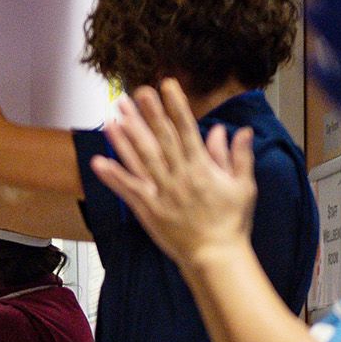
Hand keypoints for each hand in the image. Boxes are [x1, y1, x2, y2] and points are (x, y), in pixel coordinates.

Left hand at [89, 80, 257, 272]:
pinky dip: (112, 176)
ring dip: (125, 138)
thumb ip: (237, 156)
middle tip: (135, 92)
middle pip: (160, 139)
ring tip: (112, 116)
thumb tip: (234, 130)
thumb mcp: (243, 186)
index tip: (166, 85)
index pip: (187, 129)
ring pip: (140, 160)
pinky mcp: (148, 211)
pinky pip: (127, 190)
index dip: (175, 106)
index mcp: (201, 168)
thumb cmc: (231, 222)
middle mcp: (179, 177)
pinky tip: (97, 161)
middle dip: (148, 114)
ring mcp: (161, 194)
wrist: (216, 256)